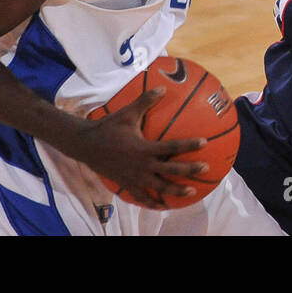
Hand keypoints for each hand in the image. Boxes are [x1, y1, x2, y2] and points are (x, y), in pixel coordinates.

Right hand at [72, 88, 208, 209]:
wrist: (86, 145)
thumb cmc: (109, 127)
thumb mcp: (128, 113)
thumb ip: (146, 101)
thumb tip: (163, 87)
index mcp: (144, 148)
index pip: (172, 146)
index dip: (189, 145)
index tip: (204, 143)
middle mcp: (142, 165)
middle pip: (170, 170)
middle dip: (189, 171)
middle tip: (205, 169)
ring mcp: (134, 177)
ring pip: (159, 188)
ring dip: (176, 191)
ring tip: (191, 192)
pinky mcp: (127, 184)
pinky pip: (141, 196)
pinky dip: (153, 202)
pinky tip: (162, 205)